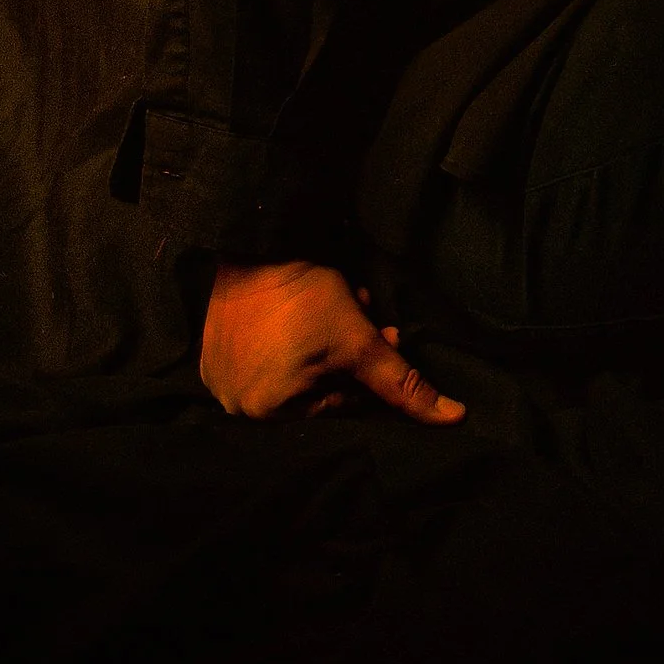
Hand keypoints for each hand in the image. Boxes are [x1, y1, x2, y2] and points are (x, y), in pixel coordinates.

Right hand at [200, 259, 463, 423]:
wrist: (252, 243)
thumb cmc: (302, 295)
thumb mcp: (360, 342)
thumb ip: (402, 384)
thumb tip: (451, 419)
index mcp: (270, 412)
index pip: (342, 403)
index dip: (368, 369)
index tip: (383, 335)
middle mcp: (239, 406)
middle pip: (318, 388)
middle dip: (349, 355)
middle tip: (363, 317)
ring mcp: (220, 381)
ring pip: (295, 371)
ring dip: (325, 344)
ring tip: (337, 306)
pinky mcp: (212, 355)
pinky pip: (265, 357)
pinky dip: (289, 340)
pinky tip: (299, 312)